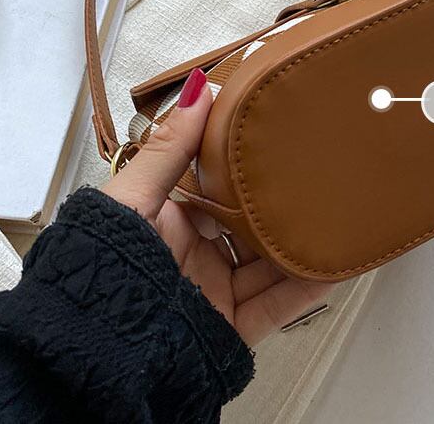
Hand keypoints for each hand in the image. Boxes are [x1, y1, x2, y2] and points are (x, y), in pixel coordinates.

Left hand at [102, 68, 330, 345]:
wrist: (94, 345)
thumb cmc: (108, 262)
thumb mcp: (134, 198)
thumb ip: (171, 147)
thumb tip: (200, 87)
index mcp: (173, 221)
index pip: (220, 188)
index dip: (248, 167)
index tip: (281, 140)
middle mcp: (197, 255)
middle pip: (251, 228)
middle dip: (284, 207)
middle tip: (321, 178)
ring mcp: (216, 292)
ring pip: (270, 267)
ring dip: (302, 247)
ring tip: (339, 219)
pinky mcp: (231, 328)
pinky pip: (276, 307)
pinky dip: (305, 289)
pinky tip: (333, 266)